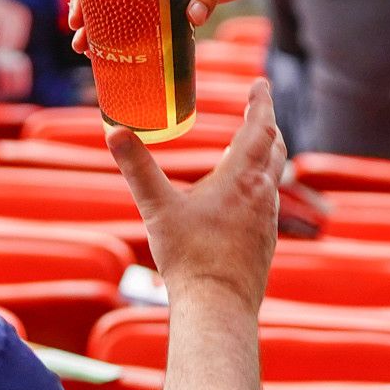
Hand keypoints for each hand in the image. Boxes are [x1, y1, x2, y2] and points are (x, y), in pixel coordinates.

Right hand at [109, 79, 282, 313]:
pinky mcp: (265, 241)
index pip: (260, 127)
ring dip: (265, 154)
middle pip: (274, 148)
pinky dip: (260, 183)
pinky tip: (243, 197)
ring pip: (274, 176)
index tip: (259, 83)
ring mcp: (267, 219)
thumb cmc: (189, 258)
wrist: (217, 307)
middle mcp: (263, 194)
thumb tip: (114, 131)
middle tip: (257, 108)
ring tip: (248, 147)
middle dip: (266, 124)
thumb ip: (137, 168)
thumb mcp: (157, 208)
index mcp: (241, 179)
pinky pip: (268, 201)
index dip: (260, 102)